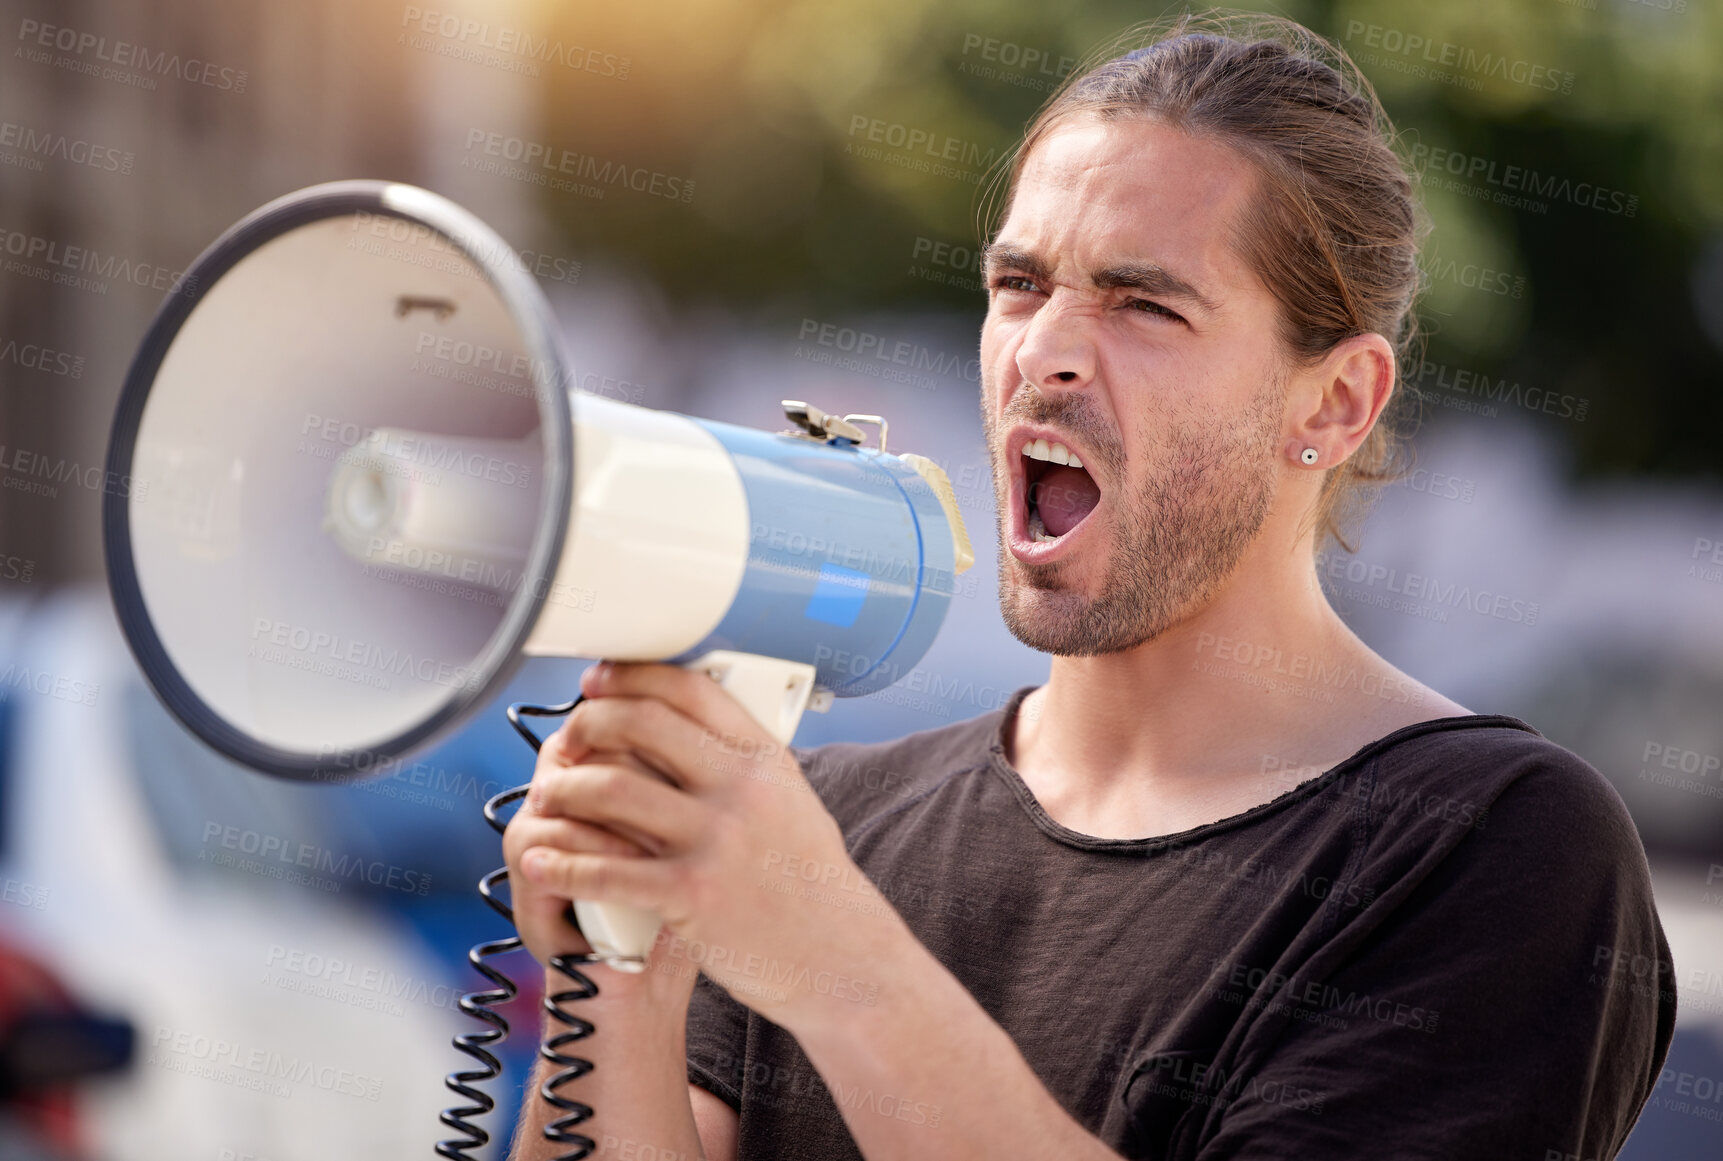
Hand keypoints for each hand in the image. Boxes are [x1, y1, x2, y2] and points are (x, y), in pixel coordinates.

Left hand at [511, 661, 902, 1025]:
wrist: (840, 959)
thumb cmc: (812, 885)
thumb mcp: (794, 803)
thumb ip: (745, 766)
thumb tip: (687, 728)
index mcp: (766, 759)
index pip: (690, 689)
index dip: (632, 677)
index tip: (597, 682)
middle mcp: (741, 789)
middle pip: (641, 724)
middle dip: (586, 724)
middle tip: (564, 741)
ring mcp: (716, 840)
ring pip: (612, 790)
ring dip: (563, 791)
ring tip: (544, 798)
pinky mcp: (691, 895)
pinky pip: (606, 869)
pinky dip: (562, 863)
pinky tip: (539, 861)